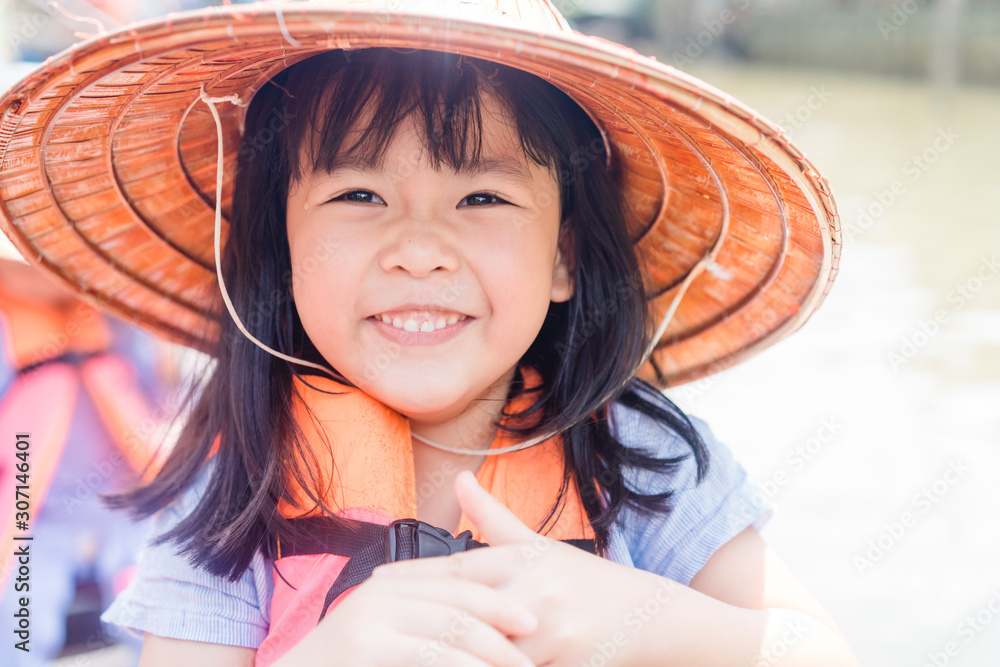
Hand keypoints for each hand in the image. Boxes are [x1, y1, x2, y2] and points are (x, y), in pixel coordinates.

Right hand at [283, 561, 538, 666]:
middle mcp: (382, 591)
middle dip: (503, 623)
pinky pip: (432, 656)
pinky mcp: (365, 643)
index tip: (532, 622)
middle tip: (536, 644)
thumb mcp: (383, 638)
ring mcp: (371, 616)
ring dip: (492, 654)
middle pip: (460, 599)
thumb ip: (421, 628)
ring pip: (452, 628)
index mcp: (391, 585)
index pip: (455, 580)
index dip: (496, 598)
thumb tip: (473, 636)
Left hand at [372, 471, 674, 666]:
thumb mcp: (541, 545)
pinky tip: (452, 666)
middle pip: (464, 609)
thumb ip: (494, 518)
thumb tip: (461, 477)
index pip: (459, 567)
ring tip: (402, 656)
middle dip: (418, 618)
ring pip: (487, 647)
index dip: (414, 576)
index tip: (376, 583)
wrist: (649, 618)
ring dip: (447, 654)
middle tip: (373, 621)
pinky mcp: (566, 661)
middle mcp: (535, 590)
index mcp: (526, 559)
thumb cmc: (586, 580)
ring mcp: (552, 629)